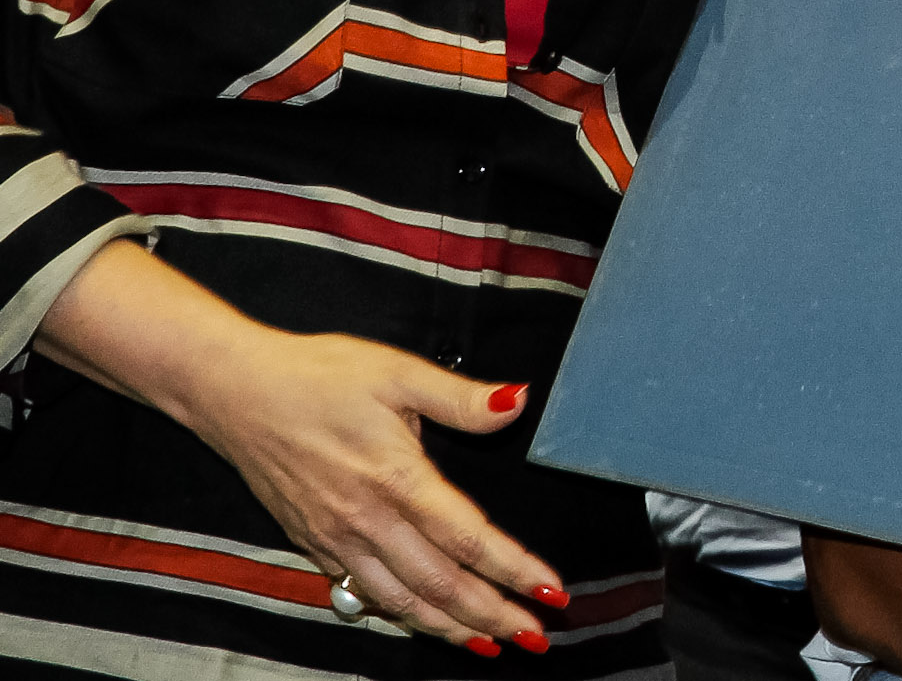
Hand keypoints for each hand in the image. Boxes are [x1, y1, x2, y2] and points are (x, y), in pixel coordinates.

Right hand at [181, 331, 568, 651]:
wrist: (232, 391)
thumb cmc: (316, 376)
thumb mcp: (397, 371)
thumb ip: (461, 398)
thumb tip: (517, 402)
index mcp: (396, 479)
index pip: (469, 540)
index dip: (515, 570)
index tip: (552, 592)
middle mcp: (366, 520)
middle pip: (440, 584)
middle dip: (492, 616)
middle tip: (535, 637)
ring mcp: (336, 538)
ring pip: (401, 600)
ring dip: (450, 628)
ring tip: (490, 645)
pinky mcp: (313, 544)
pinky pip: (364, 593)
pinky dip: (402, 615)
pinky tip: (426, 621)